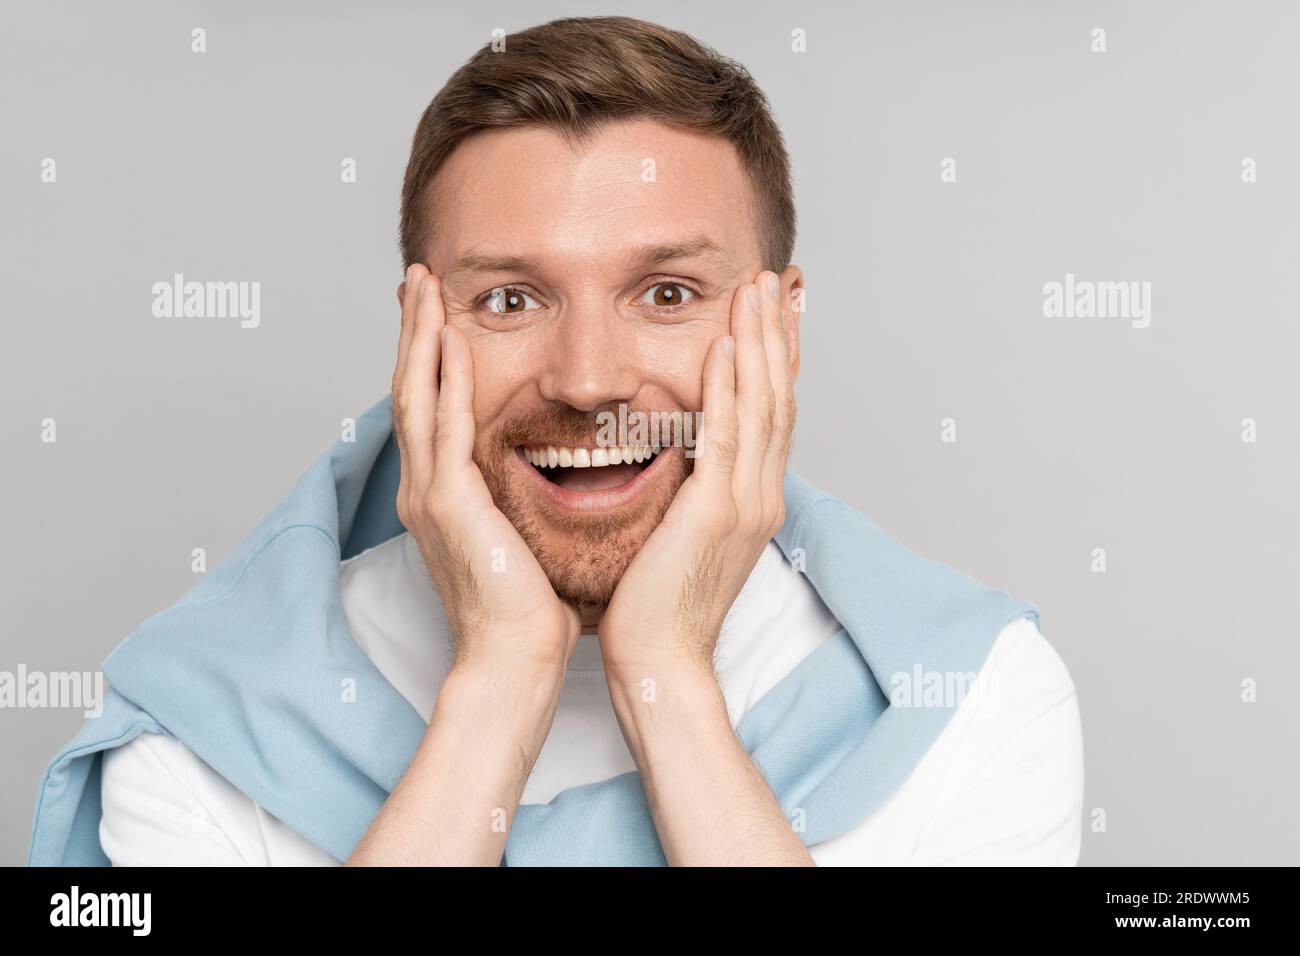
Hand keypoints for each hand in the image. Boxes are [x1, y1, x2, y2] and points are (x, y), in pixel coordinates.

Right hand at [391, 265, 580, 677]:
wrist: (513, 659)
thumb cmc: (527, 607)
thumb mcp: (521, 535)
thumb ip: (518, 495)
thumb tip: (557, 465)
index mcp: (443, 494)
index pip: (432, 407)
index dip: (429, 356)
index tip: (437, 311)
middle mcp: (425, 487)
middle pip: (412, 389)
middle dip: (414, 330)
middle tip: (416, 278)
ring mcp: (430, 494)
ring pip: (416, 396)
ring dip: (419, 338)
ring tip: (422, 287)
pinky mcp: (448, 505)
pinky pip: (443, 429)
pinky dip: (444, 382)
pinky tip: (449, 342)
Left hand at [597, 269, 794, 683]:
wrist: (659, 660)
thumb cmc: (658, 604)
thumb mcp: (680, 534)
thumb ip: (688, 488)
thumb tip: (674, 451)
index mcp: (752, 499)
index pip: (772, 414)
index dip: (777, 360)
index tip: (775, 313)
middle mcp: (761, 494)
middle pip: (779, 398)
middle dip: (778, 335)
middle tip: (777, 281)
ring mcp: (745, 502)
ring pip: (763, 406)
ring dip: (760, 343)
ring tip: (757, 290)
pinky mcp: (717, 511)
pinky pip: (728, 436)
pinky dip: (731, 387)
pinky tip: (726, 345)